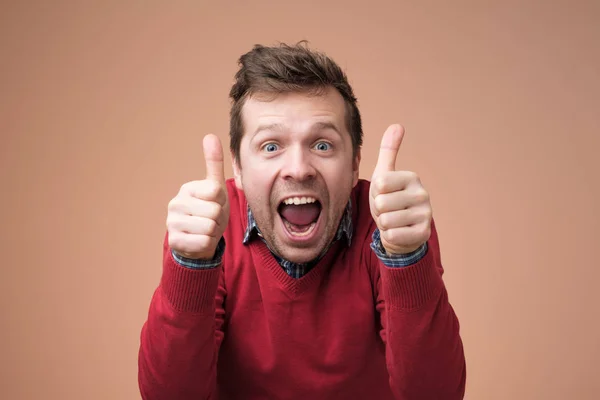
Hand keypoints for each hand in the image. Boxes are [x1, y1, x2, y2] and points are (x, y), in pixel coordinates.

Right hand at [167, 134, 229, 259]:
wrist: (201, 239)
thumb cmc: (210, 210)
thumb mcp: (216, 187)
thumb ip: (214, 162)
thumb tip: (210, 135)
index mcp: (187, 188)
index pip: (216, 192)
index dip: (221, 201)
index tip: (214, 204)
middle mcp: (175, 203)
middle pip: (214, 211)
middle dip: (218, 219)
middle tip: (210, 220)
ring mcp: (172, 223)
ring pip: (209, 228)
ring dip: (213, 232)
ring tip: (205, 230)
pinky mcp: (174, 241)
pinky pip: (203, 242)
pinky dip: (207, 244)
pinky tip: (199, 241)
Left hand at [369, 124, 431, 254]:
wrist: (402, 232)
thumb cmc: (390, 201)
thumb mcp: (385, 175)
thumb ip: (389, 151)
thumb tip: (397, 125)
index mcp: (412, 177)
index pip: (379, 184)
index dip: (375, 193)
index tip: (384, 195)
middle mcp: (422, 194)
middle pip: (382, 203)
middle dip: (379, 211)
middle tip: (389, 211)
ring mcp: (426, 215)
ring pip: (386, 221)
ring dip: (384, 224)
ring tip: (394, 222)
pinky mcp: (423, 233)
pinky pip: (393, 235)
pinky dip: (390, 237)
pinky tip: (399, 233)